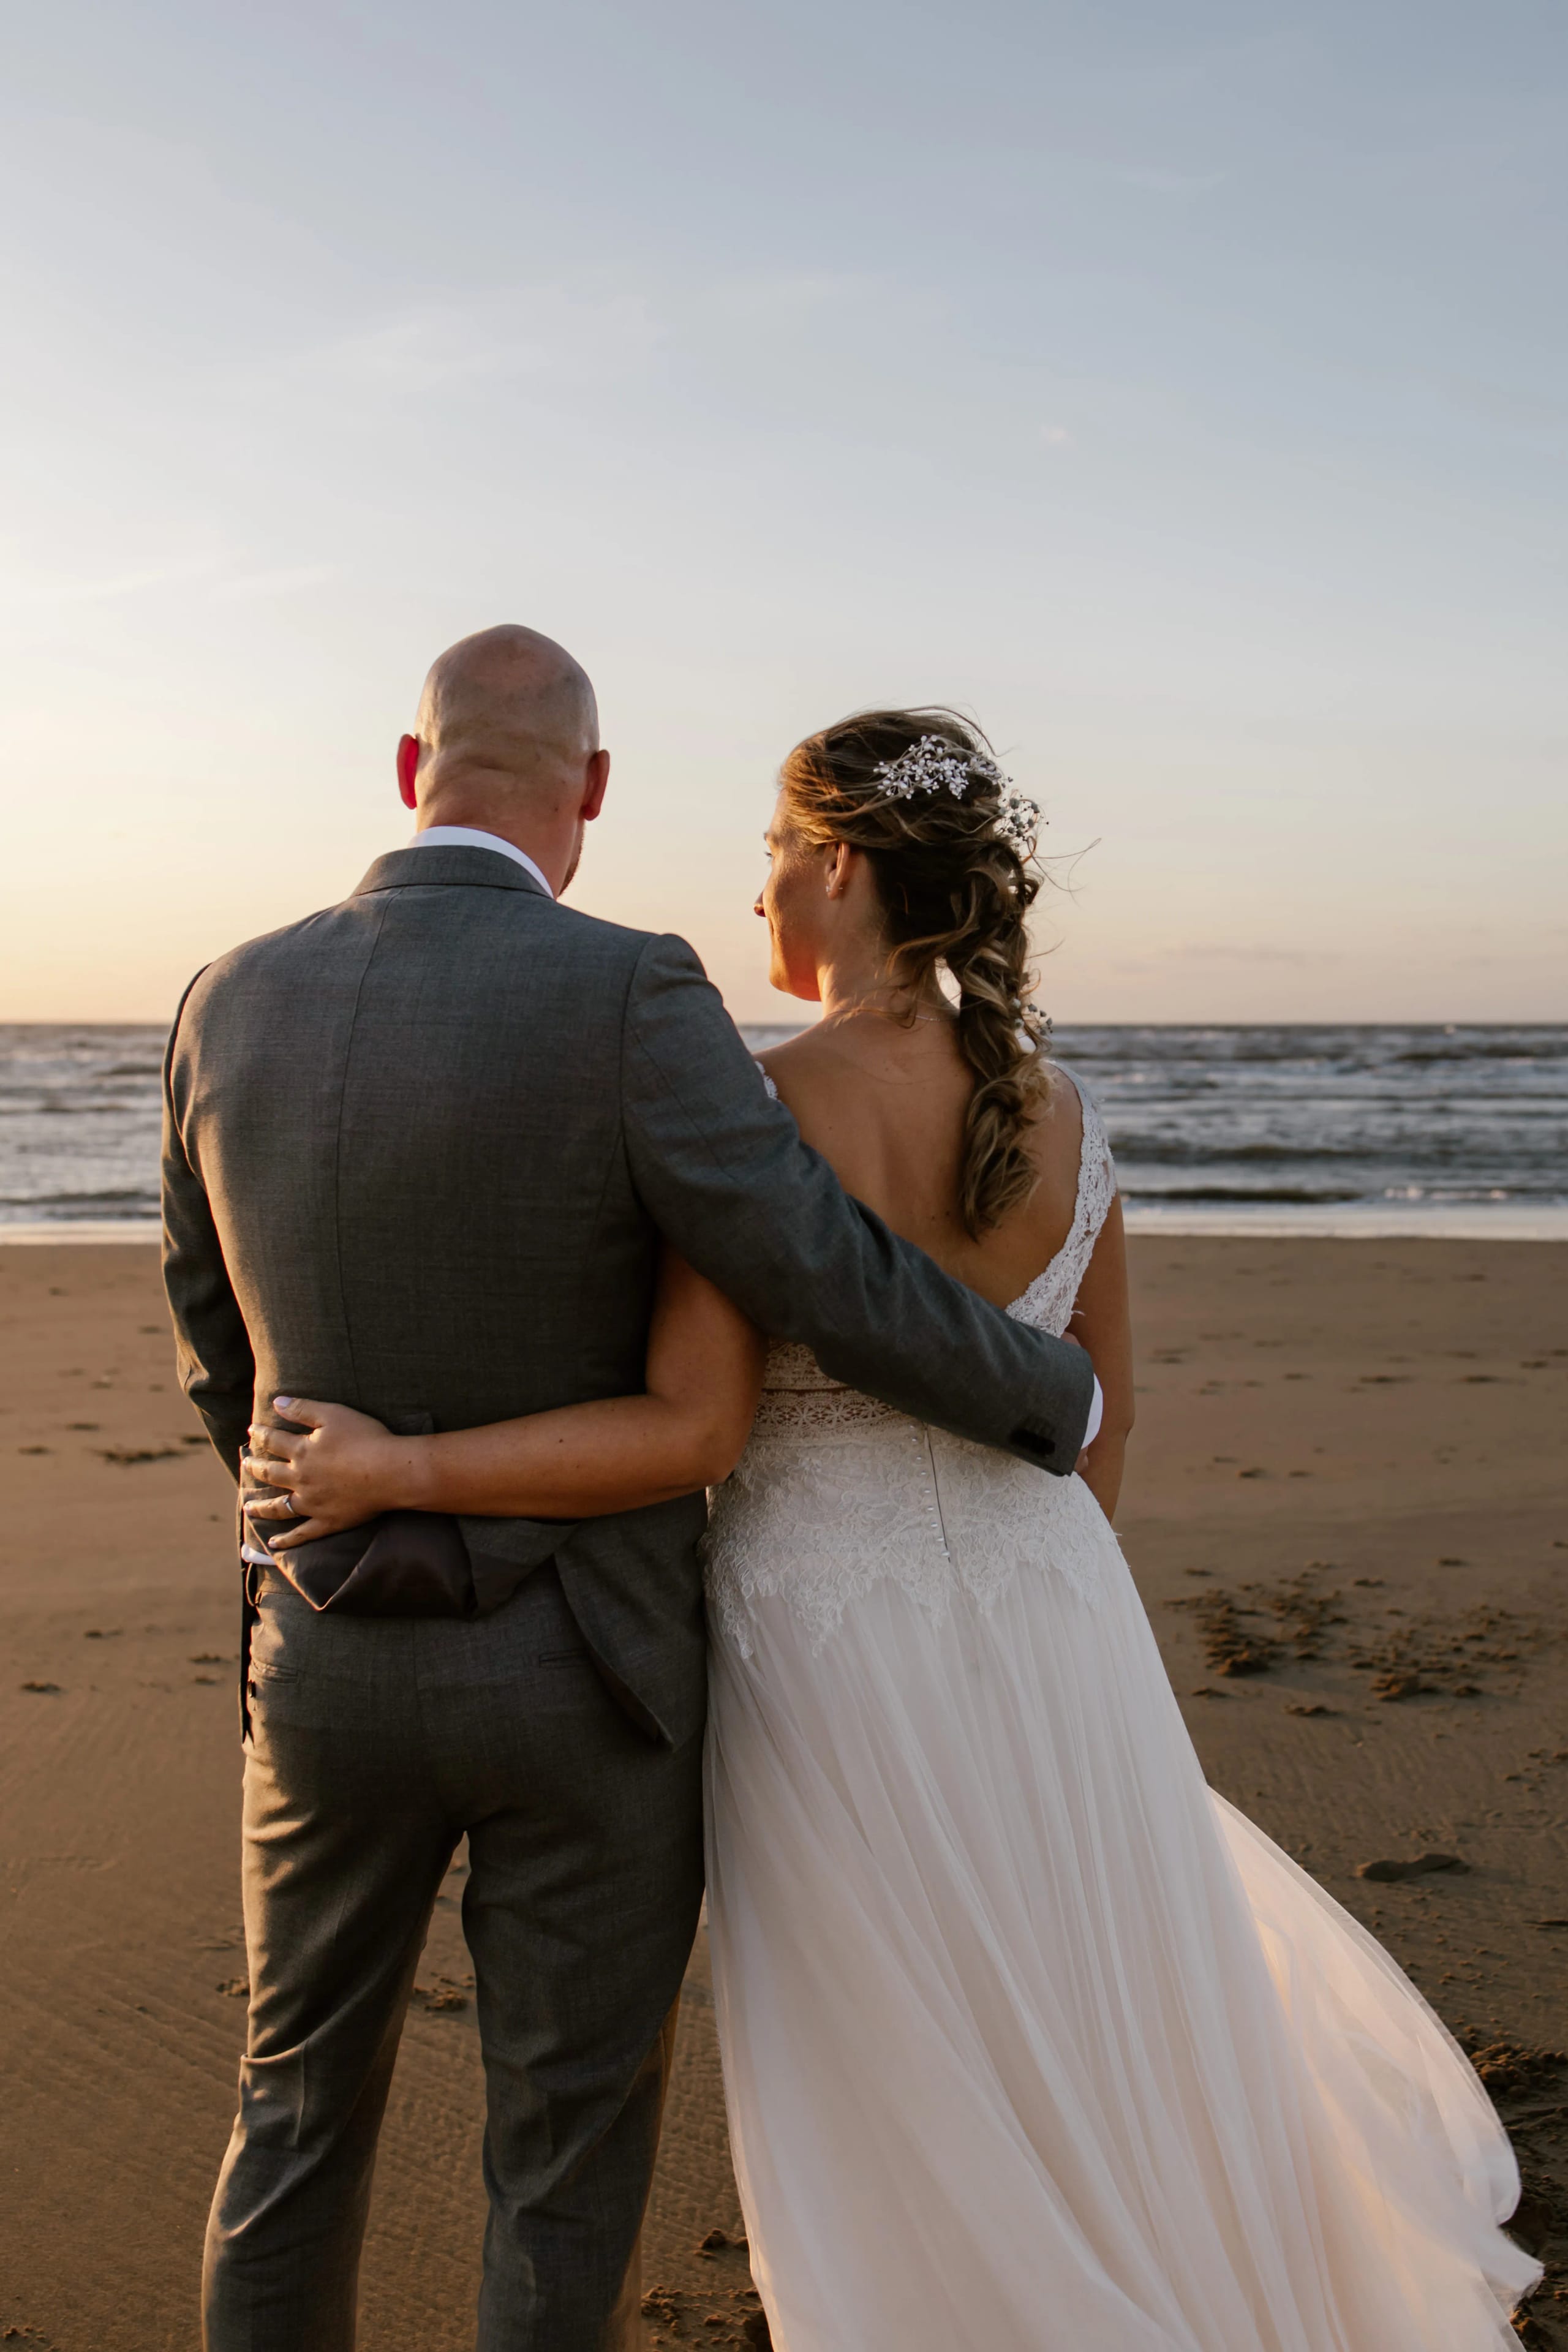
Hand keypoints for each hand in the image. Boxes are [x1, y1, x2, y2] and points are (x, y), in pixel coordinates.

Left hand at [243, 1397, 417, 1548]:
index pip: (273, 1441)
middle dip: (255, 1467)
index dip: (261, 1434)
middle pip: (270, 1474)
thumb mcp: (333, 1414)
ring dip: (260, 1507)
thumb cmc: (365, 1438)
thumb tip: (277, 1403)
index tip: (252, 1430)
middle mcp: (300, 1480)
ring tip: (247, 1506)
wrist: (390, 1472)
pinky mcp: (327, 1522)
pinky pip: (302, 1534)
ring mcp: (312, 1504)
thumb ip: (303, 1409)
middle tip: (245, 1464)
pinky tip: (273, 1543)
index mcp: (302, 1452)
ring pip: (278, 1508)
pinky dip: (286, 1540)